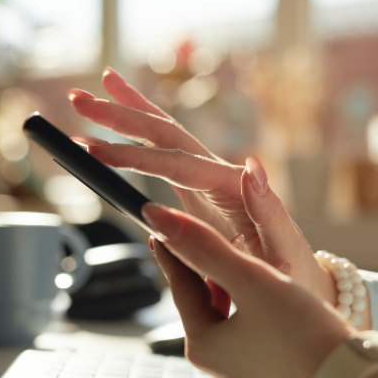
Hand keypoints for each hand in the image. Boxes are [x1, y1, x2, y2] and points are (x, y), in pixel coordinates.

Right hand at [68, 68, 335, 302]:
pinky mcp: (199, 195)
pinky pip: (164, 160)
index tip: (96, 151)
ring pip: (164, 137)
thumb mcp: (286, 252)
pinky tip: (115, 126)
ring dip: (126, 114)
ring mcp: (208, 182)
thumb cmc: (292, 276)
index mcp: (236, 189)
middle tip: (79, 99)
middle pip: (168, 135)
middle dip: (123, 116)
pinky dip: (137, 140)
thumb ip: (269, 211)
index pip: (179, 164)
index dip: (136, 157)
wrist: (299, 285)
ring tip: (89, 92)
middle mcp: (221, 176)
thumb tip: (252, 164)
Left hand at [142, 202, 350, 377]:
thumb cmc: (304, 337)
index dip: (173, 252)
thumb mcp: (252, 281)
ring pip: (231, 328)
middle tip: (208, 247)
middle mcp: (219, 370)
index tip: (163, 229)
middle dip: (208, 277)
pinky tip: (276, 313)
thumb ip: (205, 248)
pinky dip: (257, 322)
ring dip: (235, 299)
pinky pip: (255, 345)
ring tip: (247, 275)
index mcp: (204, 346)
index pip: (181, 288)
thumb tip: (160, 219)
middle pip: (205, 310)